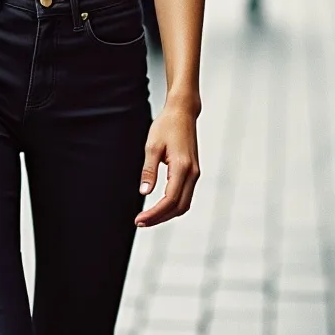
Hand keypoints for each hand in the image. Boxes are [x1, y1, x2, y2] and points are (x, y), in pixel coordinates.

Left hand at [135, 105, 199, 228]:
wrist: (183, 112)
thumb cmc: (166, 125)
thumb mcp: (152, 146)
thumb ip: (149, 171)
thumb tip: (144, 192)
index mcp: (182, 167)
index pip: (170, 200)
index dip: (154, 213)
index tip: (139, 219)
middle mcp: (192, 173)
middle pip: (179, 207)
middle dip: (160, 218)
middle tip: (140, 222)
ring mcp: (195, 173)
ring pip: (184, 204)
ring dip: (167, 214)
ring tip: (148, 217)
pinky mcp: (193, 172)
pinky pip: (185, 195)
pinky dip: (173, 205)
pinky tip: (160, 206)